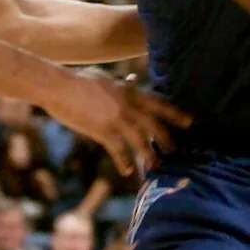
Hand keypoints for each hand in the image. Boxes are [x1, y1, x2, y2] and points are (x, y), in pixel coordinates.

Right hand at [43, 67, 191, 175]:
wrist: (60, 87)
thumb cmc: (80, 80)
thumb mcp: (105, 78)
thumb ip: (121, 84)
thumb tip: (133, 81)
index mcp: (129, 91)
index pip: (158, 103)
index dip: (175, 113)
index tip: (189, 121)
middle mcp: (127, 106)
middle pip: (153, 125)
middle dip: (166, 138)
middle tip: (175, 150)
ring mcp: (116, 119)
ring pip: (140, 140)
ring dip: (149, 155)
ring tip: (157, 165)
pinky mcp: (103, 131)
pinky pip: (118, 150)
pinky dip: (124, 162)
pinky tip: (128, 171)